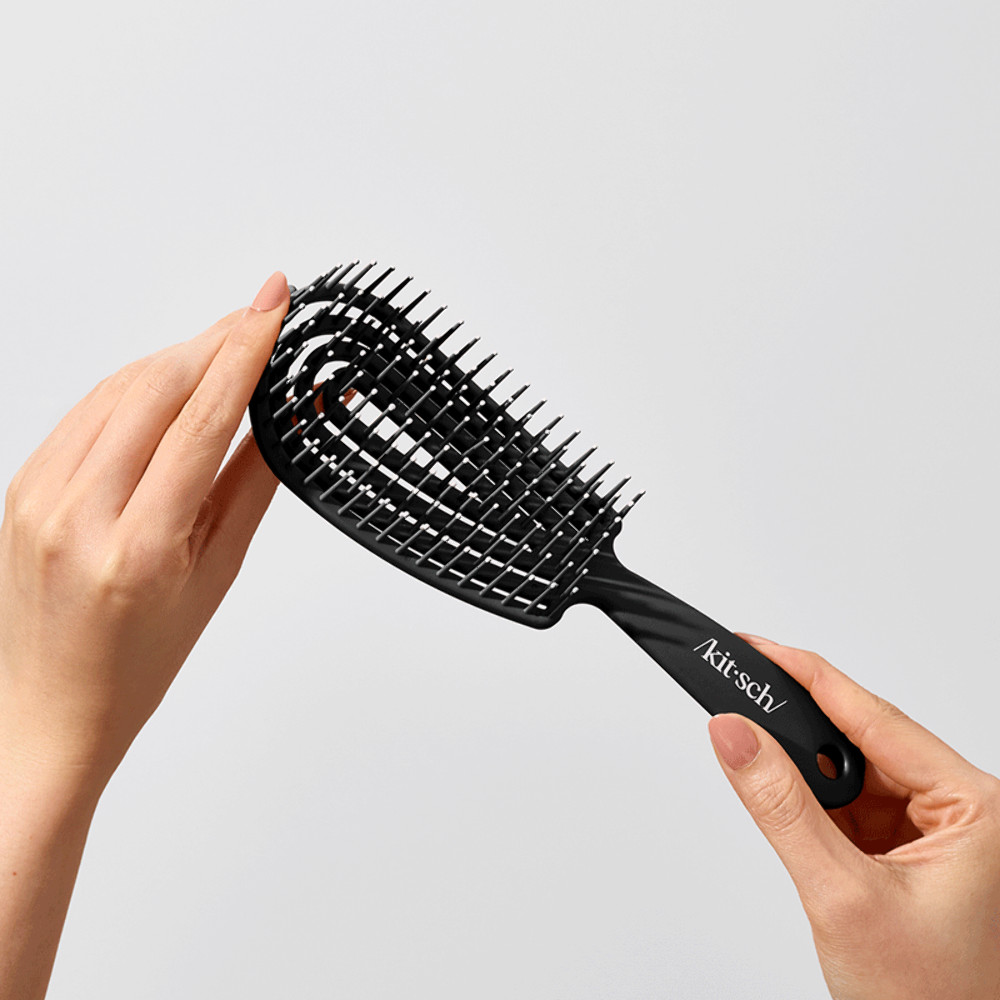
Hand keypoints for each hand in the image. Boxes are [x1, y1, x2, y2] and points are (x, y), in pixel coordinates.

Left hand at [0, 270, 288, 787]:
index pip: (199, 422)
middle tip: (261, 313)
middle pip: (154, 389)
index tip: (273, 308)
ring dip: (177, 356)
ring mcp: (37, 497)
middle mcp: (77, 514)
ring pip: (116, 389)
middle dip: (215, 339)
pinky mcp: (20, 487)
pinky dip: (134, 384)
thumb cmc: (138, 661)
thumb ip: (249, 486)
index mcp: (138, 548)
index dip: (243, 354)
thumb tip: (285, 418)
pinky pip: (83, 412)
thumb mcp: (215, 575)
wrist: (50, 708)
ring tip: (226, 343)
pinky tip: (169, 378)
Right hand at [708, 634, 999, 999]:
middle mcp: (962, 811)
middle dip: (800, 731)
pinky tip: (800, 822)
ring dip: (808, 777)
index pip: (876, 717)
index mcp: (975, 808)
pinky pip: (852, 806)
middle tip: (741, 706)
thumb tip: (735, 735)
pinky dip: (816, 808)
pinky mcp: (908, 851)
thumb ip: (780, 806)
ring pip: (854, 772)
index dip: (808, 675)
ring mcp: (936, 832)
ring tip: (770, 781)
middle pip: (863, 739)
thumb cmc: (928, 999)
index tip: (757, 647)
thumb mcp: (841, 894)